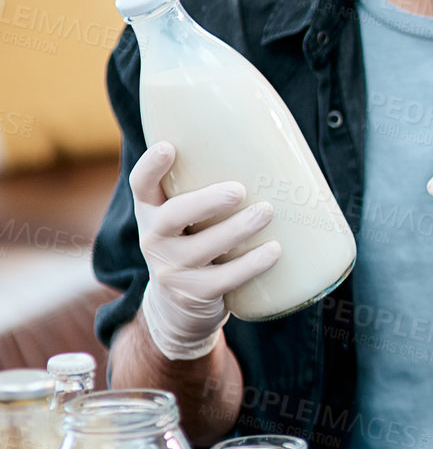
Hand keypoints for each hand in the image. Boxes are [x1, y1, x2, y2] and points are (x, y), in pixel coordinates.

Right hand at [130, 142, 279, 359]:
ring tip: (266, 212)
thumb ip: (204, 186)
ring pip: (202, 248)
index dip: (151, 166)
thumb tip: (264, 141)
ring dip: (237, 230)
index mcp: (152, 212)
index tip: (169, 147)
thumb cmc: (194, 242)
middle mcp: (154, 238)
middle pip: (172, 216)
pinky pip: (224, 279)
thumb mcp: (188, 217)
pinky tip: (275, 250)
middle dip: (206, 202)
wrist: (180, 307)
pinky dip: (251, 264)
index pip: (141, 186)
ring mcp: (172, 269)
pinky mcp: (194, 294)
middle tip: (239, 190)